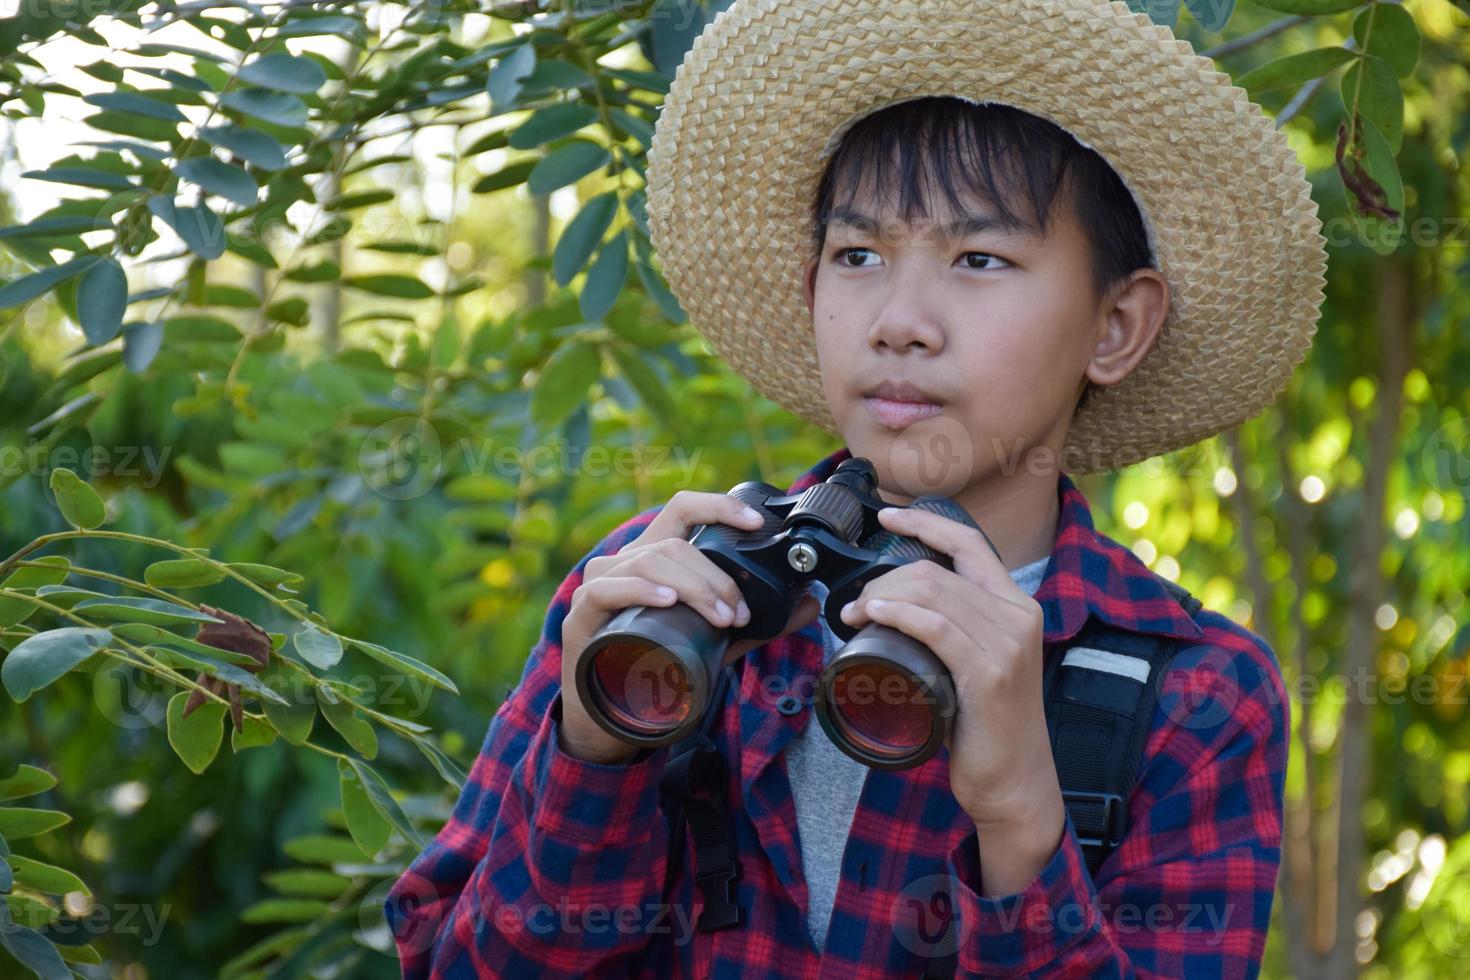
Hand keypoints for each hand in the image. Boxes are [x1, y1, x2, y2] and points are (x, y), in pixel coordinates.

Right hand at [558, 491, 820, 764]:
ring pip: (649, 562)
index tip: (755, 523)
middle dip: (716, 577)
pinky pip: (609, 588)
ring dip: (694, 588)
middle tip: (740, 614)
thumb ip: (758, 622)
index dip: (718, 506)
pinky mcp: (582, 615)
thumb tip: (811, 603)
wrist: (611, 716)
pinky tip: (667, 602)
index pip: (683, 509)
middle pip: (674, 545)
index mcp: (656, 556)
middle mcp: (626, 562)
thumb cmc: (659, 666)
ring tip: (720, 619)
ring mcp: (601, 585)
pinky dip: (641, 591)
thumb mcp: (716, 641)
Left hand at [837, 506, 1063, 889]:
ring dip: (881, 596)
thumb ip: (957, 630)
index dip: (925, 523)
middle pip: (938, 569)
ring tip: (854, 614)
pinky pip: (938, 628)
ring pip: (932, 593)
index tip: (887, 518)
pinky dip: (901, 614)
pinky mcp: (990, 673)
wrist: (1016, 780)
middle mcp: (1018, 615)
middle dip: (884, 577)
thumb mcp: (979, 661)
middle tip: (854, 604)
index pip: (969, 541)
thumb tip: (900, 608)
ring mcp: (1008, 644)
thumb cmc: (986, 724)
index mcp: (1017, 605)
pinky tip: (875, 615)